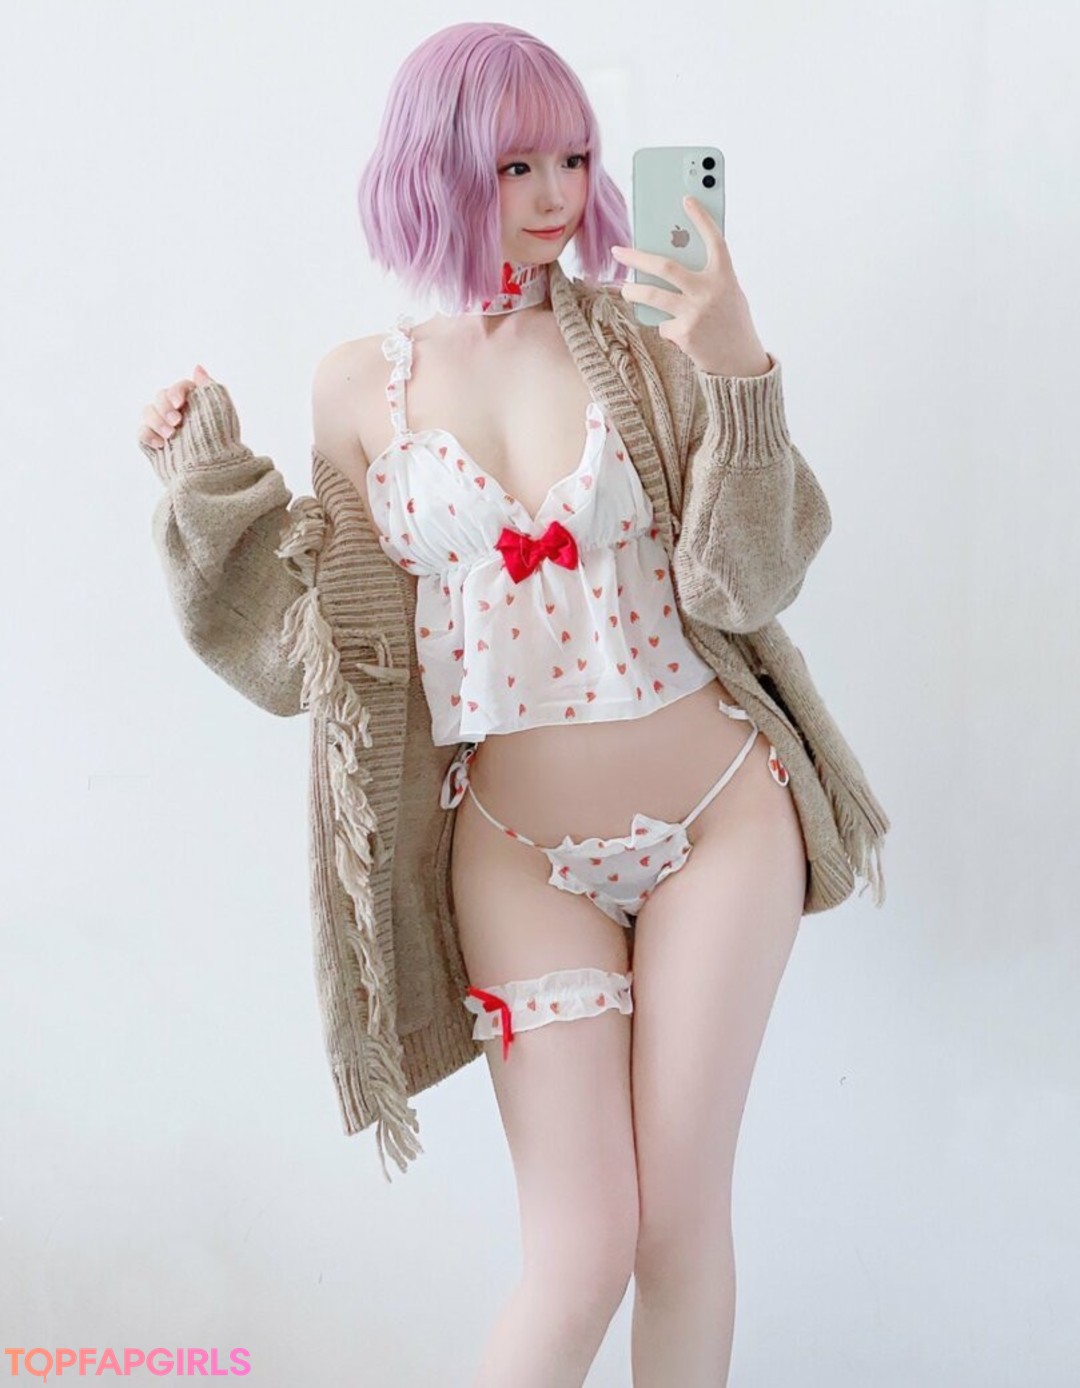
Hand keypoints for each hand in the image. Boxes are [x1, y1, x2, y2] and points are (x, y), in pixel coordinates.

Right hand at [137, 364, 214, 448]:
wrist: (210, 474)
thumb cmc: (219, 442)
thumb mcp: (221, 410)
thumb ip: (210, 387)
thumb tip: (197, 368)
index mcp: (196, 406)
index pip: (178, 388)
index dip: (176, 391)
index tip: (180, 403)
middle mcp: (180, 415)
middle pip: (160, 397)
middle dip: (165, 407)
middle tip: (177, 422)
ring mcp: (166, 430)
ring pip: (148, 412)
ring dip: (156, 421)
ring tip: (171, 435)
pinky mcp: (156, 446)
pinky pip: (141, 433)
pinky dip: (147, 435)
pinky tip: (161, 444)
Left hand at [611, 196, 771, 376]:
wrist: (741, 363)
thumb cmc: (732, 323)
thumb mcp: (728, 294)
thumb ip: (707, 278)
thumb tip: (675, 263)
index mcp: (725, 275)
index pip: (713, 239)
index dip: (701, 218)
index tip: (686, 199)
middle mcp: (709, 290)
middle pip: (665, 266)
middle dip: (637, 257)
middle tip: (619, 251)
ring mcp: (695, 312)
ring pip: (652, 295)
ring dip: (633, 291)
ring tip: (626, 289)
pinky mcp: (684, 333)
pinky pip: (663, 324)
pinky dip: (666, 327)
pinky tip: (681, 334)